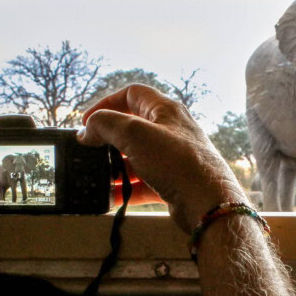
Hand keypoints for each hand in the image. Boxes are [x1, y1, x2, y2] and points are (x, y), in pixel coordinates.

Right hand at [79, 84, 246, 232]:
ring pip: (136, 157)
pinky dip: (126, 189)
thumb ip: (106, 125)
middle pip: (132, 128)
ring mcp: (172, 158)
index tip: (87, 121)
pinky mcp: (172, 182)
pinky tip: (111, 198)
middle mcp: (170, 131)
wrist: (207, 202)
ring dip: (115, 167)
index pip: (132, 94)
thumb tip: (87, 129)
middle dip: (108, 139)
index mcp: (165, 110)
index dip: (107, 103)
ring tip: (97, 177)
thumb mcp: (134, 134)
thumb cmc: (177, 161)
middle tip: (90, 151)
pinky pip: (143, 183)